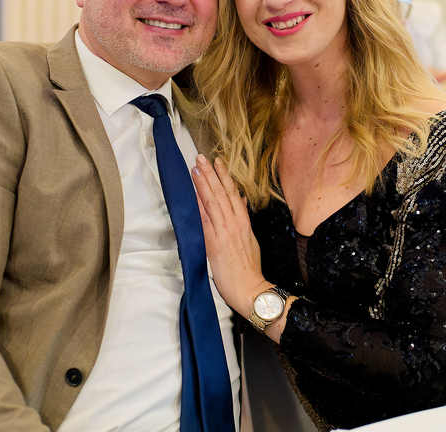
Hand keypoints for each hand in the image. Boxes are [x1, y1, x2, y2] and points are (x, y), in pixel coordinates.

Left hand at [192, 154, 270, 315]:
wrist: (250, 289)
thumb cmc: (249, 269)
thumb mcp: (251, 240)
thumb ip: (243, 220)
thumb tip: (239, 202)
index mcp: (243, 222)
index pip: (233, 193)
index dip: (224, 176)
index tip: (218, 162)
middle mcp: (234, 223)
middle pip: (221, 192)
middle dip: (211, 173)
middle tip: (201, 157)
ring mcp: (224, 232)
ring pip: (213, 201)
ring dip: (203, 183)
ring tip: (196, 168)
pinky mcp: (214, 243)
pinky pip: (205, 220)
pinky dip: (199, 205)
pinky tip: (194, 193)